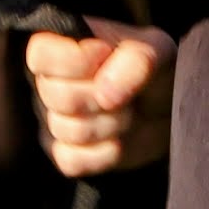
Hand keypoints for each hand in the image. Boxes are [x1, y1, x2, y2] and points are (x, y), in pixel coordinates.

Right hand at [26, 19, 173, 177]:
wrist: (169, 113)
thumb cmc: (155, 72)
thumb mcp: (158, 50)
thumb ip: (137, 59)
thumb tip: (105, 95)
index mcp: (62, 47)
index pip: (40, 54)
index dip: (76, 60)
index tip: (107, 54)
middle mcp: (48, 83)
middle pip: (60, 97)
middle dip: (105, 99)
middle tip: (127, 92)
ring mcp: (53, 122)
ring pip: (71, 131)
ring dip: (113, 125)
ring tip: (127, 113)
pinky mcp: (64, 155)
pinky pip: (73, 160)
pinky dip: (107, 153)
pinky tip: (120, 139)